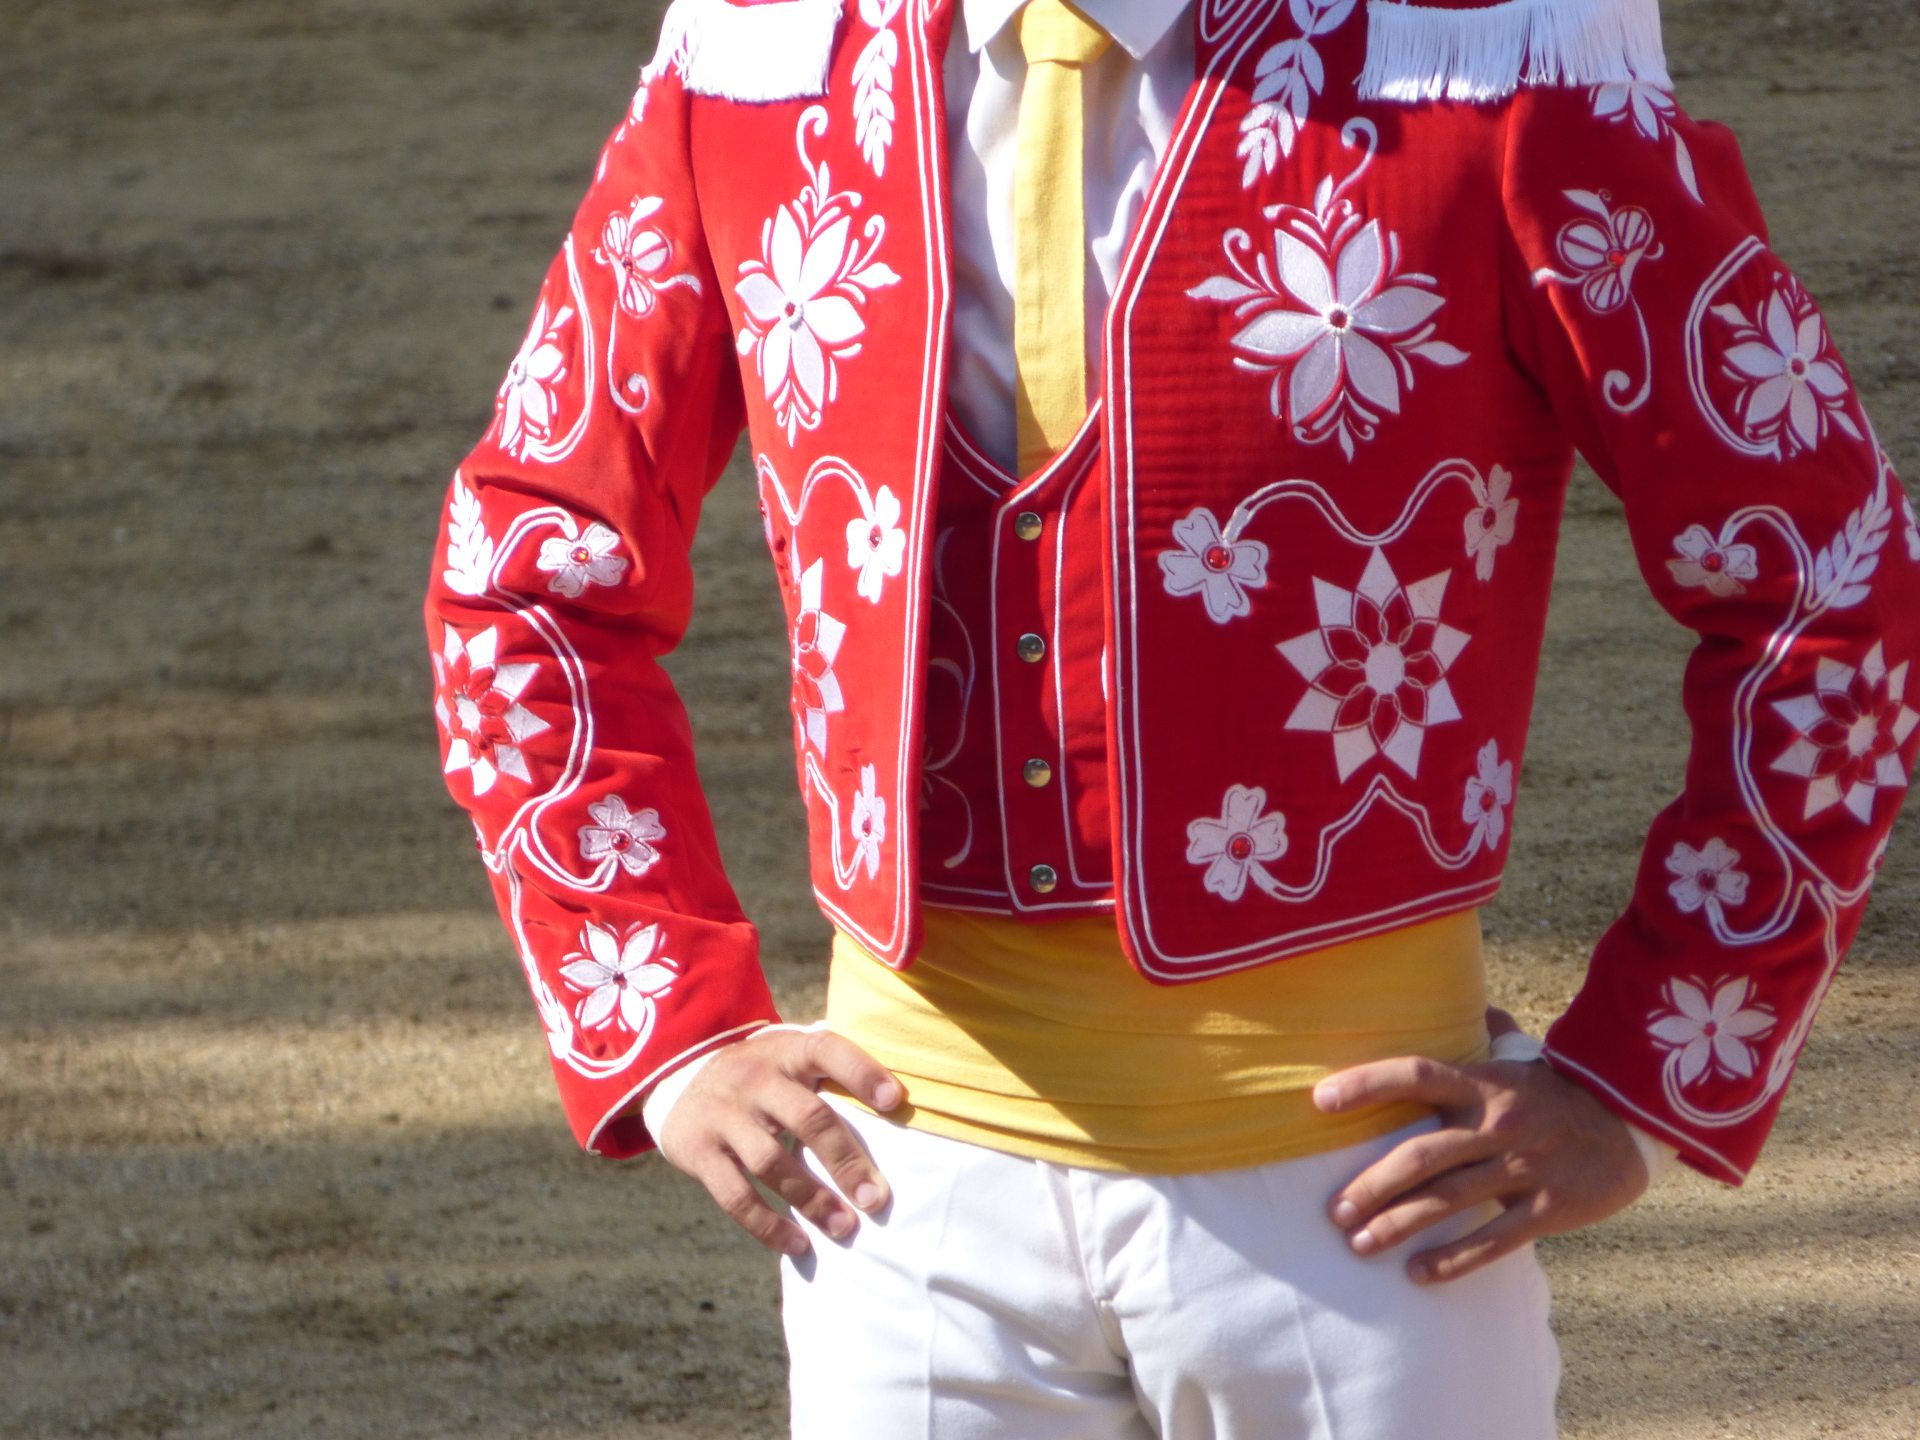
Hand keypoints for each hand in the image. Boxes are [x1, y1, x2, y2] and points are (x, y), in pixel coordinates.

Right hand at [656, 1027, 903, 1256]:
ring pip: (771, 1163)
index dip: (862, 1072)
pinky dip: (767, 1226)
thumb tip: (901, 1104)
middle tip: (876, 1199)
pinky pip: (735, 1196)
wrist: (680, 1077)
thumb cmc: (764, 1075)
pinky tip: (798, 1244)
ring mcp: (724, 1116)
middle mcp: (754, 1079)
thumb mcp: (790, 1056)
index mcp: (787, 1052)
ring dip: (812, 1201)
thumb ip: (833, 1071)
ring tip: (845, 1228)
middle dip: (845, 1161)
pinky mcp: (698, 1152)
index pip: (828, 1051)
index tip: (896, 1102)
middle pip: (808, 1118)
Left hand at [1312, 1024, 1647, 1284]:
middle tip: (1334, 1211)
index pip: (1416, 1074)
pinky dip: (1454, 1259)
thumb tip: (1460, 996)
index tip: (1320, 1100)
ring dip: (1399, 1224)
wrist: (1632, 1129)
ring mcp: (1523, 1167)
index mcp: (1484, 1083)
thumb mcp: (1524, 1055)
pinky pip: (1494, 1240)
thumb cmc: (1558, 1092)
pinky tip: (1418, 1274)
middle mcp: (1498, 1124)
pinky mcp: (1548, 1209)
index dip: (1367, 1084)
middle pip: (1423, 1154)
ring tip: (1359, 1244)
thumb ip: (1487, 1030)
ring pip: (1449, 1201)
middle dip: (1373, 1185)